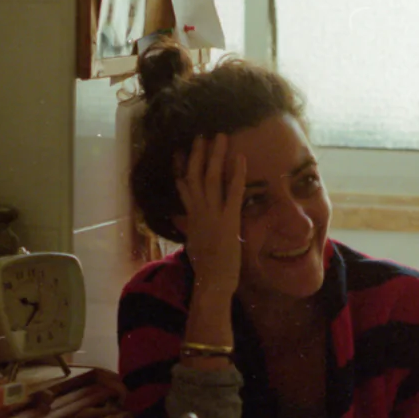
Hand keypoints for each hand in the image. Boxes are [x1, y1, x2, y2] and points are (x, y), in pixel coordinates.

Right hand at [175, 133, 247, 300]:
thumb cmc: (205, 266)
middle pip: (194, 175)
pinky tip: (240, 158)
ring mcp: (212, 214)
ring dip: (215, 156)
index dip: (180, 166)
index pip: (182, 186)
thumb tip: (178, 216)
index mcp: (191, 216)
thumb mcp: (192, 241)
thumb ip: (187, 225)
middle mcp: (198, 211)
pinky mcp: (228, 220)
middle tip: (201, 134)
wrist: (211, 282)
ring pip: (210, 178)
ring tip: (220, 136)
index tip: (179, 149)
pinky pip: (232, 192)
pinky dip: (236, 174)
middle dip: (197, 154)